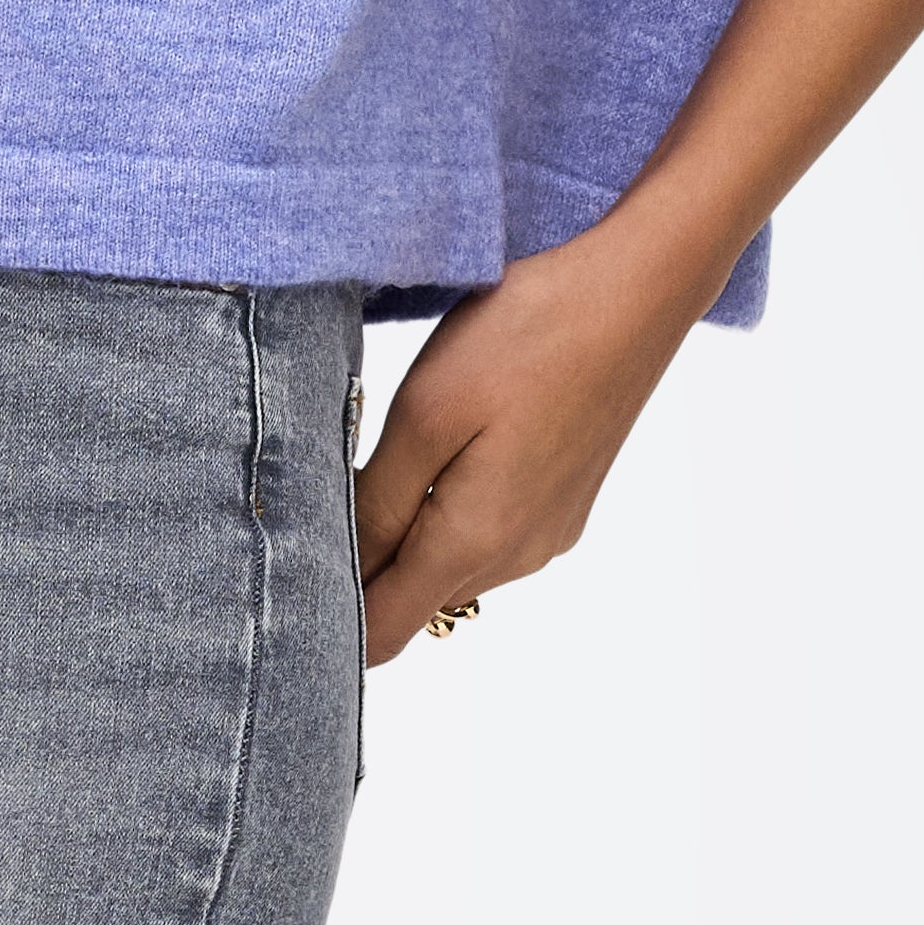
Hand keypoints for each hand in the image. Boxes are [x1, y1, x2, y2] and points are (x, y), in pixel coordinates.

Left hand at [351, 229, 693, 662]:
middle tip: (323, 489)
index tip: (285, 581)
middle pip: (414, 599)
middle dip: (362, 564)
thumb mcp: (424, 414)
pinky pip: (488, 533)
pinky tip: (447, 443)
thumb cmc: (528, 336)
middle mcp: (517, 557)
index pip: (384, 634)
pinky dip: (449, 509)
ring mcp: (547, 533)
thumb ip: (377, 504)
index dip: (328, 625)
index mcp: (475, 542)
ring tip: (388, 453)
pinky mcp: (564, 503)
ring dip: (407, 530)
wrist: (638, 290)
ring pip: (449, 564)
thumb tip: (338, 569)